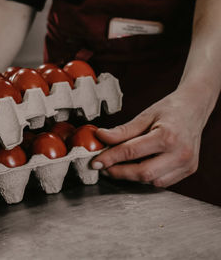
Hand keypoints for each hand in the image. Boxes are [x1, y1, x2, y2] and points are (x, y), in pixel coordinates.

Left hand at [91, 87, 210, 186]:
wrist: (194, 108)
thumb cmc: (170, 110)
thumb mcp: (144, 116)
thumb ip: (122, 131)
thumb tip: (100, 137)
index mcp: (168, 136)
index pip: (132, 152)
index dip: (110, 158)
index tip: (96, 161)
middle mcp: (181, 153)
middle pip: (143, 173)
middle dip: (119, 172)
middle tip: (104, 167)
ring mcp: (187, 164)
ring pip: (152, 181)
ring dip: (132, 176)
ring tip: (119, 166)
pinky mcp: (188, 170)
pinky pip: (162, 182)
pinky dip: (146, 177)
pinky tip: (137, 167)